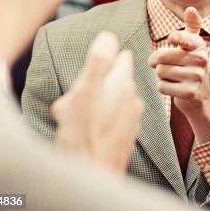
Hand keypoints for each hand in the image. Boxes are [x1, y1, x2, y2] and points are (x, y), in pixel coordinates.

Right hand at [51, 31, 143, 171]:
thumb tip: (108, 35)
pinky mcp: (127, 135)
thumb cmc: (84, 133)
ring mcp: (132, 118)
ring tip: (77, 118)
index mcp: (123, 84)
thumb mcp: (85, 91)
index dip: (108, 57)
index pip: (123, 57)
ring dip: (96, 103)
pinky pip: (112, 119)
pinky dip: (100, 120)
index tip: (95, 63)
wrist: (92, 175)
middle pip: (114, 79)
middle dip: (96, 83)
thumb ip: (98, 62)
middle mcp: (133, 98)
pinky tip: (86, 131)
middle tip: (76, 98)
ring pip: (112, 100)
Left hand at [148, 7, 209, 142]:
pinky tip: (174, 88)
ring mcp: (197, 76)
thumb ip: (192, 27)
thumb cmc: (191, 67)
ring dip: (161, 76)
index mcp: (199, 45)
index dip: (170, 40)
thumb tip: (191, 8)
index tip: (172, 41)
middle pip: (161, 57)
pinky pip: (162, 86)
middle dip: (157, 63)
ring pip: (160, 72)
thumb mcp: (193, 46)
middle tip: (161, 65)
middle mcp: (201, 59)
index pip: (177, 36)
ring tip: (172, 77)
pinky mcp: (190, 92)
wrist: (200, 98)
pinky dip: (163, 88)